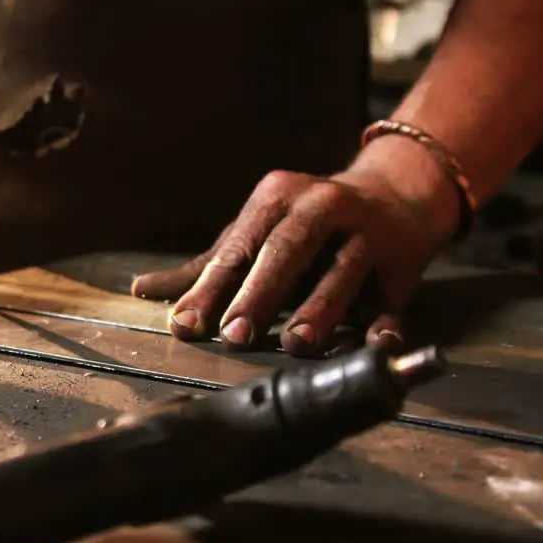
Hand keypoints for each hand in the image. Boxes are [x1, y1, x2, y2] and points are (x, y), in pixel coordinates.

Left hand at [131, 137, 461, 354]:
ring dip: (320, 310)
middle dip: (259, 294)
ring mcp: (365, 232)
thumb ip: (206, 266)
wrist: (392, 197)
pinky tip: (376, 342)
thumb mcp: (257, 234)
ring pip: (341, 271)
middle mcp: (322, 206)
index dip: (211, 287)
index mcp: (277, 198)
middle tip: (233, 336)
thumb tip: (142, 290)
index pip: (239, 247)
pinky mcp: (400, 262)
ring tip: (296, 345)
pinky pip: (391, 296)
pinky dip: (384, 321)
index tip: (186, 325)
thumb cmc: (306, 227)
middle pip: (287, 250)